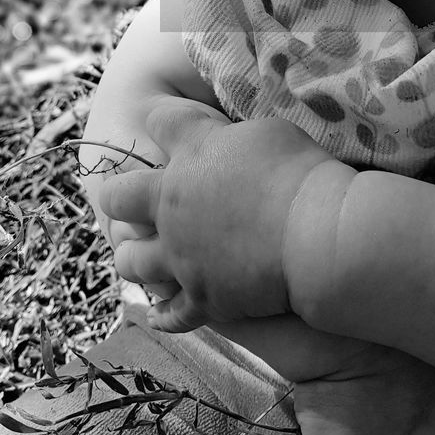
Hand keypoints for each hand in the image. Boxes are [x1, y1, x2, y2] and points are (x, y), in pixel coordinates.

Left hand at [97, 99, 355, 331]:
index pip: (159, 122)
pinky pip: (171, 313)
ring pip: (131, 260)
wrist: (316, 234)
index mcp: (191, 153)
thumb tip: (224, 136)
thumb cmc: (300, 172)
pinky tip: (158, 313)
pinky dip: (164, 314)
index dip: (160, 120)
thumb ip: (232, 134)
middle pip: (118, 197)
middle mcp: (172, 204)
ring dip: (133, 256)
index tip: (164, 124)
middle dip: (118, 196)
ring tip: (138, 256)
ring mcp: (181, 255)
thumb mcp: (266, 132)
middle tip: (125, 200)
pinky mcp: (201, 296)